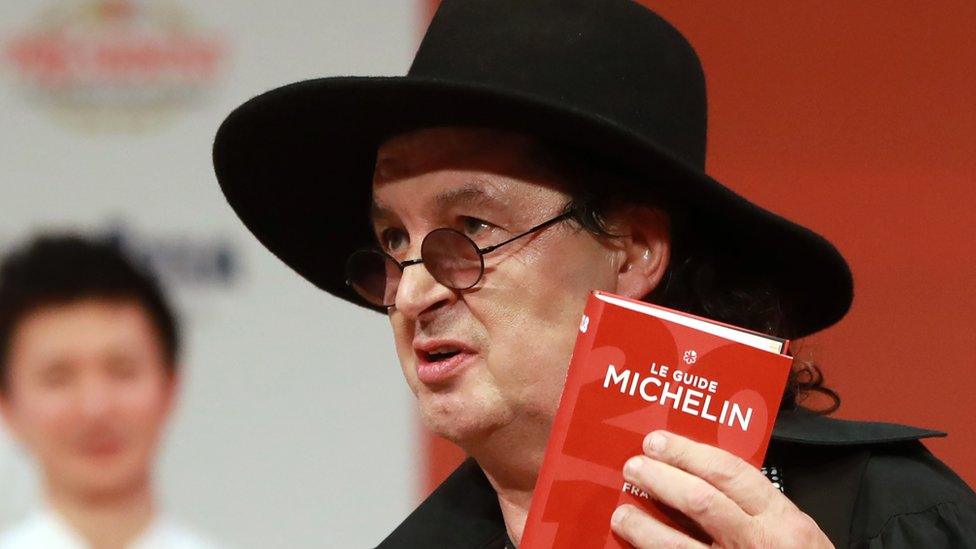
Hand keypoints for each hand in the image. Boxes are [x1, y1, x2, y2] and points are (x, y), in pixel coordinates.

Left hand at [609, 430, 832, 547]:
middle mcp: (757, 542)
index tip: (657, 442)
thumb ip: (756, 505)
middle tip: (633, 467)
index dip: (686, 454)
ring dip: (644, 526)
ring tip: (622, 513)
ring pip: (678, 545)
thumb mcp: (794, 531)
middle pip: (700, 501)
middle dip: (660, 480)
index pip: (728, 473)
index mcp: (780, 519)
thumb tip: (701, 474)